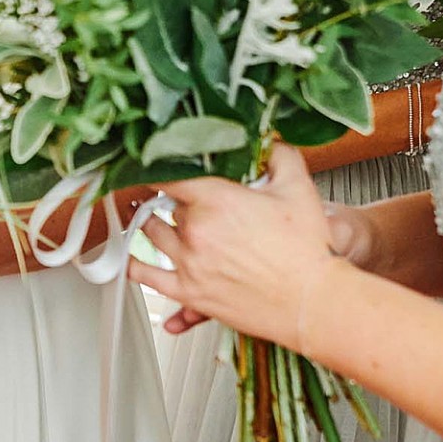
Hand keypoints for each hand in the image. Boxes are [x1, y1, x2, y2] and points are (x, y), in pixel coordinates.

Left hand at [128, 142, 350, 355]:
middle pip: (165, 204)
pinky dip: (132, 265)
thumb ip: (280, 155)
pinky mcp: (190, 293)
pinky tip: (128, 257)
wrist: (314, 302)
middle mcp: (195, 231)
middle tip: (171, 192)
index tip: (155, 159)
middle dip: (171, 197)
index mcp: (216, 200)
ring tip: (141, 213)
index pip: (170, 174)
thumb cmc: (307, 251)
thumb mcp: (299, 188)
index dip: (160, 163)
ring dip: (145, 221)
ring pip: (152, 234)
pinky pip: (146, 276)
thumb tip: (270, 138)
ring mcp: (189, 263)